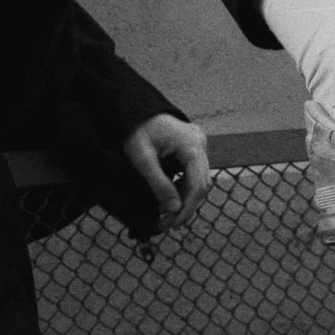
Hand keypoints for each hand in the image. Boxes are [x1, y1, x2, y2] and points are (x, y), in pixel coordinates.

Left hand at [123, 113, 212, 232]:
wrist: (133, 110)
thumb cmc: (136, 129)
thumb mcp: (143, 159)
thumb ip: (159, 184)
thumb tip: (174, 209)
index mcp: (192, 145)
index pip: (198, 184)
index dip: (187, 208)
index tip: (173, 224)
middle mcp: (200, 144)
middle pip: (201, 184)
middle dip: (185, 207)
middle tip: (167, 224)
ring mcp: (198, 145)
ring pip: (198, 181)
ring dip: (183, 200)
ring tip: (165, 215)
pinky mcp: (192, 148)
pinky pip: (192, 173)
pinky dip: (182, 188)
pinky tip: (168, 199)